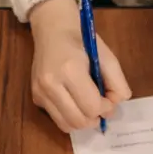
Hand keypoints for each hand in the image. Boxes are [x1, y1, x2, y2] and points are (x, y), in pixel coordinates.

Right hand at [29, 0, 131, 132]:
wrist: (52, 27)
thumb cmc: (81, 38)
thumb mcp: (105, 55)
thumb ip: (117, 81)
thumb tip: (117, 104)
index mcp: (70, 70)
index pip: (91, 106)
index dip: (106, 108)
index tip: (110, 99)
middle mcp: (51, 85)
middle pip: (78, 121)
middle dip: (95, 118)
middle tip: (102, 108)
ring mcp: (40, 93)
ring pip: (66, 126)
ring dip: (82, 122)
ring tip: (89, 108)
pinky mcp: (36, 98)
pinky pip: (57, 119)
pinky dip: (70, 117)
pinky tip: (76, 104)